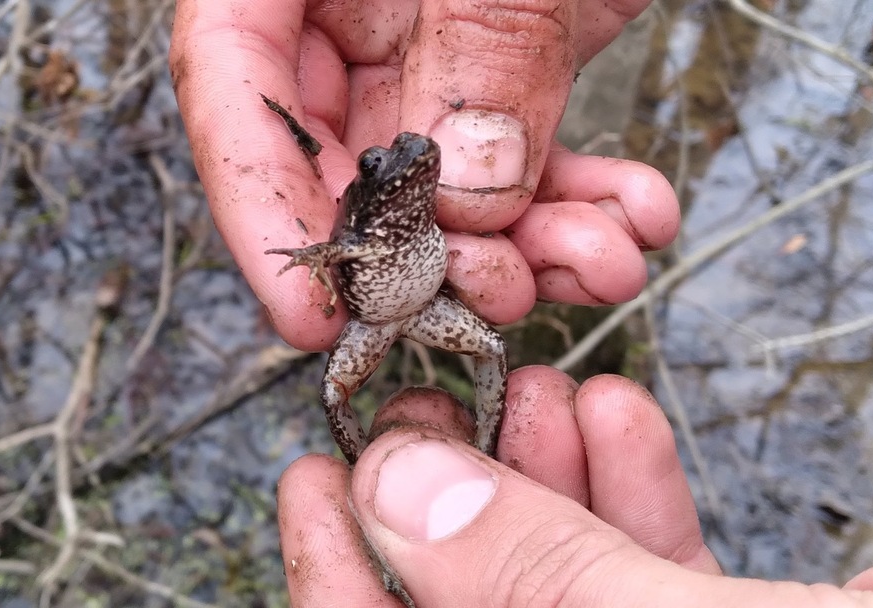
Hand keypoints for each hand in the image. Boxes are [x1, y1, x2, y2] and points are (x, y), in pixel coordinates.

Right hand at [170, 0, 678, 350]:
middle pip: (354, 157)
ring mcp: (442, 35)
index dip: (268, 210)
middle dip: (432, 252)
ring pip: (458, 179)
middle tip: (497, 297)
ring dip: (531, 243)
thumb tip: (463, 199)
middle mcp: (357, 1)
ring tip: (604, 263)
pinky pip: (535, 153)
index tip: (318, 317)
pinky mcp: (523, 56)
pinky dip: (586, 201)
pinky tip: (637, 218)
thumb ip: (478, 40)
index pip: (235, 83)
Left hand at [277, 370, 872, 606]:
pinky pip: (670, 582)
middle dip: (451, 506)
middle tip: (427, 399)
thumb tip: (395, 496)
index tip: (306, 474)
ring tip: (531, 386)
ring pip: (575, 590)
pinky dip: (638, 496)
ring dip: (546, 481)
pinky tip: (617, 410)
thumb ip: (540, 588)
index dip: (339, 584)